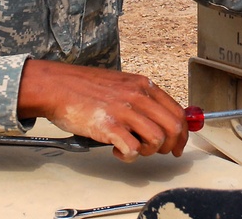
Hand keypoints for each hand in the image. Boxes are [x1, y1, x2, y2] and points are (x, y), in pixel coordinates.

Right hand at [17, 59, 187, 161]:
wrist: (58, 86)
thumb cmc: (85, 87)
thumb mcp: (122, 84)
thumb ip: (141, 98)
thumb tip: (160, 118)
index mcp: (143, 85)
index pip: (177, 111)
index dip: (183, 133)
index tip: (179, 144)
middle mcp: (137, 96)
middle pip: (172, 128)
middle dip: (171, 146)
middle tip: (161, 153)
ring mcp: (124, 111)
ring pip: (156, 140)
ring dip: (148, 151)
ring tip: (133, 148)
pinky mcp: (109, 126)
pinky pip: (133, 150)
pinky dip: (128, 156)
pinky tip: (117, 150)